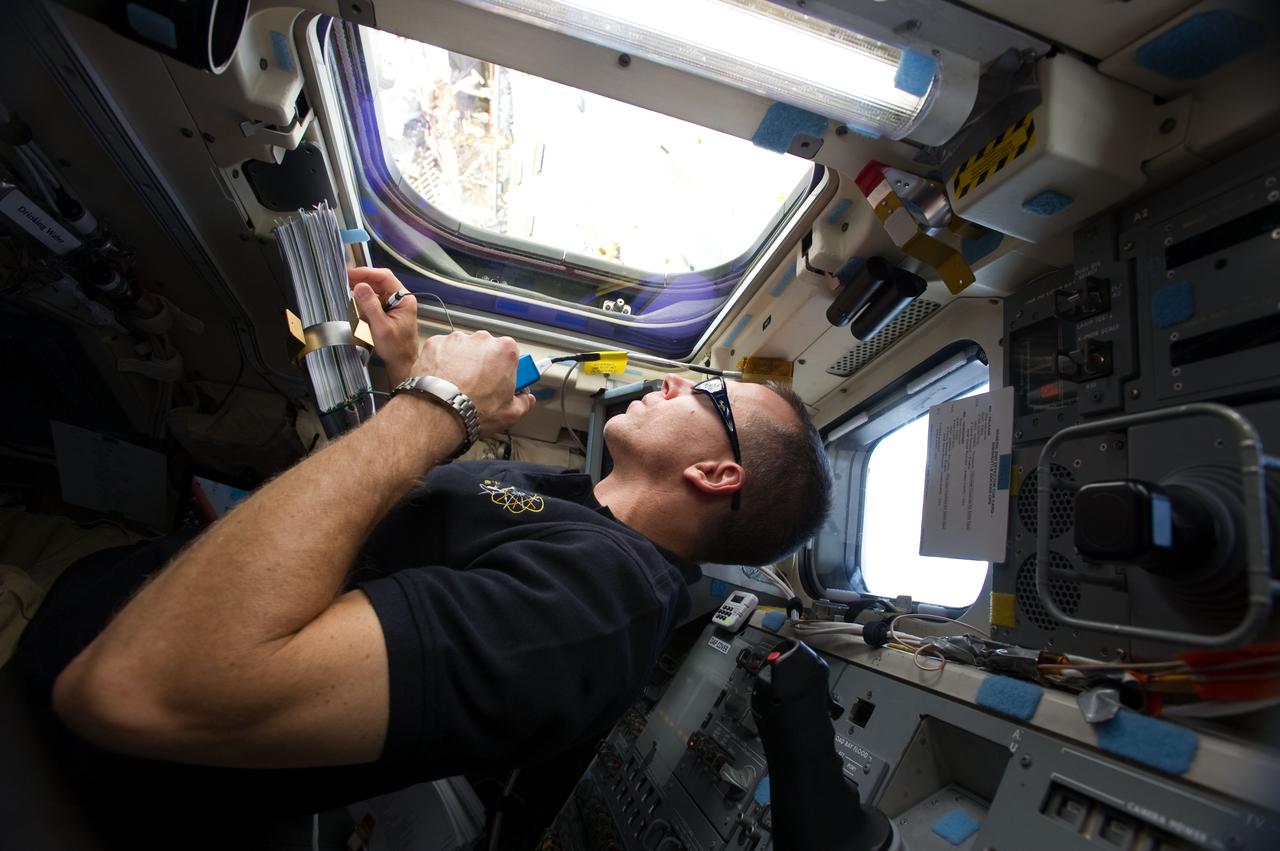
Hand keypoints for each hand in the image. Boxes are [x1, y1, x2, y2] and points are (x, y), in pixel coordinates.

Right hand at [348, 267, 418, 385]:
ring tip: (351, 299)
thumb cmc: (396, 348)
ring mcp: (393, 305)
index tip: (351, 274)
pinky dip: (364, 304)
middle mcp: (400, 299)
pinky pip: (373, 301)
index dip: (367, 273)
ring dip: (362, 294)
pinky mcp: (387, 311)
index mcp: (404, 299)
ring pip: (374, 291)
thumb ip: (370, 305)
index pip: (385, 276)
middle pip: (379, 281)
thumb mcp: (381, 327)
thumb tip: (360, 286)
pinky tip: (359, 311)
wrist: (402, 363)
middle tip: (345, 283)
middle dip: (362, 282)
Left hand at [408, 330, 535, 436]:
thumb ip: (524, 403)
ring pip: (464, 349)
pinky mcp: (435, 343)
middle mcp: (482, 339)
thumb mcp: (511, 414)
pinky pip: (442, 351)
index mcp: (505, 350)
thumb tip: (526, 400)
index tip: (502, 379)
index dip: (506, 369)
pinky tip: (443, 380)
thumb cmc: (473, 410)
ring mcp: (457, 339)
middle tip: (479, 387)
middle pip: (487, 349)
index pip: (511, 354)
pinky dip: (442, 362)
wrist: (438, 412)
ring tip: (457, 386)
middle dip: (484, 364)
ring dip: (462, 362)